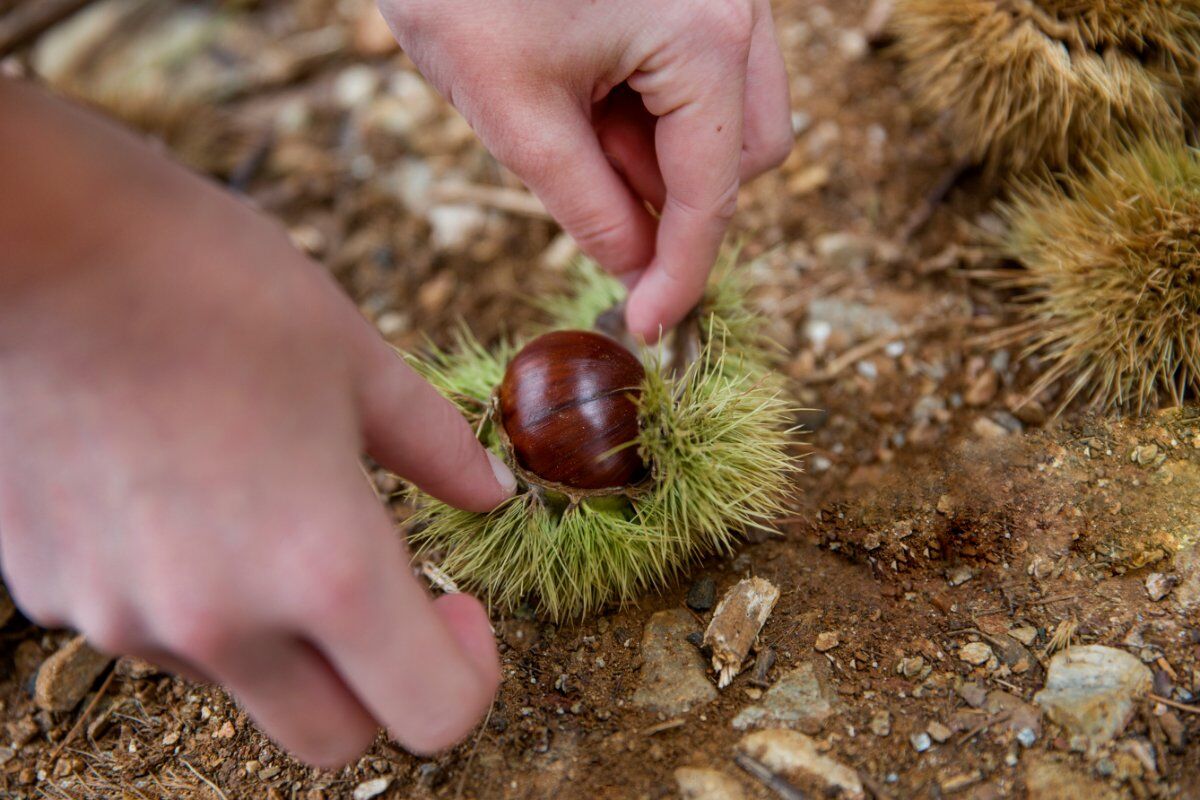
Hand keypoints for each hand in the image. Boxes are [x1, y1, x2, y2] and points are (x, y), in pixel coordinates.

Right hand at [0, 79, 513, 764]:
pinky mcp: (52, 594)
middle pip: (333, 733)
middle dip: (380, 681)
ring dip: (281, 629)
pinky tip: (187, 494)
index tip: (462, 608)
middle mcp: (220, 624)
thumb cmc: (210, 283)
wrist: (36, 240)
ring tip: (271, 504)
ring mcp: (124, 618)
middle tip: (393, 590)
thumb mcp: (356, 358)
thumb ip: (438, 450)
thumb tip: (492, 493)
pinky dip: (194, 592)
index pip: (433, 716)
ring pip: (240, 679)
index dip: (469, 673)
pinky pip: (153, 630)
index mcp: (324, 568)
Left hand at [381, 0, 791, 338]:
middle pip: (747, 155)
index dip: (681, 274)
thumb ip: (587, 207)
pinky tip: (585, 80)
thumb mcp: (516, 115)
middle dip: (676, 193)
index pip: (712, 194)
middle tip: (587, 174)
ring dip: (658, 147)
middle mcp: (736, 8)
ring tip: (570, 107)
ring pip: (730, 117)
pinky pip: (700, 76)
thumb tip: (635, 267)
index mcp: (704, 38)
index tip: (651, 326)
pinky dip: (652, 106)